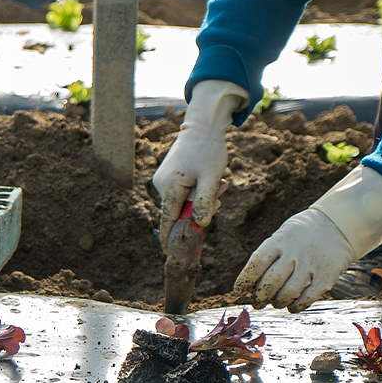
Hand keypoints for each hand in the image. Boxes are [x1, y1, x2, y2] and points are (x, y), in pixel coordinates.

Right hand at [152, 80, 248, 226]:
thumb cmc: (208, 150)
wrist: (202, 127)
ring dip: (202, 198)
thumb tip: (200, 225)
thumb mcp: (211, 178)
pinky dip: (198, 191)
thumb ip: (205, 201)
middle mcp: (161, 185)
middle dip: (201, 209)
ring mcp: (163, 181)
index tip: (172, 255)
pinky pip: (184, 193)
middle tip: (220, 192)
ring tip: (219, 181)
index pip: (167, 221)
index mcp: (169, 187)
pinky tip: (209, 178)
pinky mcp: (169, 177)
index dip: (170, 239)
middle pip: (179, 212)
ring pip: (183, 202)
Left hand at [235, 165, 381, 311]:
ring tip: (275, 303)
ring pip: (288, 292)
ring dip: (278, 302)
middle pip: (271, 281)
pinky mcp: (326, 276)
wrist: (337, 225)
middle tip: (257, 302)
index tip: (238, 291)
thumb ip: (268, 257)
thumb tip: (250, 285)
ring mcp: (311, 265)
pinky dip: (296, 306)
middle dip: (260, 296)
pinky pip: (308, 297)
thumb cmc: (301, 235)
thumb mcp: (282, 236)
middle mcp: (294, 253)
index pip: (256, 263)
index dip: (244, 281)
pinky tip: (291, 306)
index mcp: (278, 241)